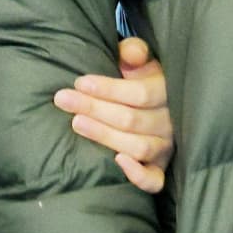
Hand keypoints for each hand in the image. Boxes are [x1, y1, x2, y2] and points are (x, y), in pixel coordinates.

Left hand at [55, 36, 172, 194]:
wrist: (153, 105)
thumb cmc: (140, 78)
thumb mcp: (138, 60)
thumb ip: (135, 51)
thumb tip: (131, 53)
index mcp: (167, 91)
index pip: (140, 94)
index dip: (109, 89)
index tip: (79, 82)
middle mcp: (170, 122)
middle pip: (131, 120)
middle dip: (94, 108)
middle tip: (63, 99)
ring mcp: (166, 148)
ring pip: (138, 147)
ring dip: (105, 135)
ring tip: (76, 123)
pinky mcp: (160, 170)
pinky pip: (154, 181)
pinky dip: (138, 175)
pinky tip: (117, 162)